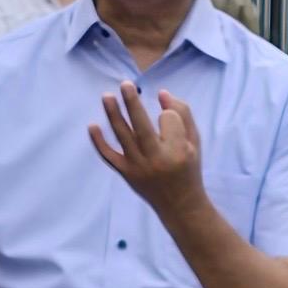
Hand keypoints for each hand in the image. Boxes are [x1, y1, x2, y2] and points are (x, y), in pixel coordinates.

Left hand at [89, 84, 205, 210]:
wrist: (180, 203)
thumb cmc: (188, 167)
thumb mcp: (195, 141)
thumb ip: (182, 114)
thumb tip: (162, 93)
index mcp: (178, 150)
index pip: (168, 119)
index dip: (169, 113)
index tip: (170, 119)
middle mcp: (156, 159)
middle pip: (141, 125)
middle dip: (132, 103)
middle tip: (125, 84)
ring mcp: (138, 167)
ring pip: (123, 136)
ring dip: (113, 114)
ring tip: (107, 96)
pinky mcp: (126, 173)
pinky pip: (108, 156)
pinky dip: (98, 142)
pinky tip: (92, 125)